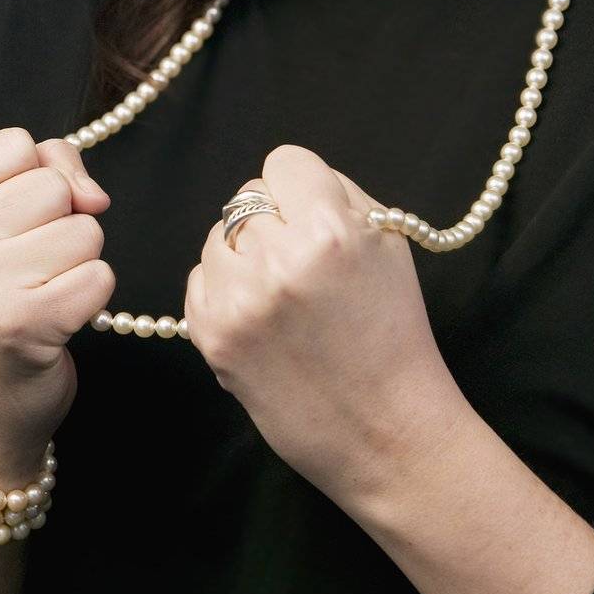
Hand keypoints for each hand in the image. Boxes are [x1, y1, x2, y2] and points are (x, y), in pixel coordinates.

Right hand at [0, 127, 112, 477]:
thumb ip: (45, 167)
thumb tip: (93, 196)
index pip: (17, 145)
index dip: (28, 181)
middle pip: (52, 185)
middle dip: (55, 222)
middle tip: (18, 267)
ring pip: (84, 228)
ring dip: (75, 261)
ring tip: (34, 292)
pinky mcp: (21, 325)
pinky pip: (100, 275)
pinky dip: (89, 297)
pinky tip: (52, 320)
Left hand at [183, 144, 466, 507]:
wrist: (386, 431)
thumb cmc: (394, 334)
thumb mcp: (388, 246)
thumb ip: (339, 196)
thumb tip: (290, 179)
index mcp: (330, 231)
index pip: (285, 162)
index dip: (303, 187)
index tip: (314, 214)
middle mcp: (278, 260)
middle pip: (248, 197)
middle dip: (275, 221)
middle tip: (302, 261)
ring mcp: (239, 301)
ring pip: (218, 235)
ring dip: (245, 254)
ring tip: (283, 294)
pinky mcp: (212, 337)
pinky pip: (199, 279)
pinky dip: (226, 290)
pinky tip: (263, 318)